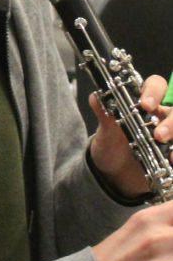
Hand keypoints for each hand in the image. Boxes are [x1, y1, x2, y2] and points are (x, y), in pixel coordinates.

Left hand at [88, 74, 172, 198]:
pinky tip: (172, 161)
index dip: (154, 91)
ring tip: (166, 149)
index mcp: (144, 104)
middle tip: (158, 135)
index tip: (145, 105)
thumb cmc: (111, 146)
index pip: (156, 86)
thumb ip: (104, 114)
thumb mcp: (106, 132)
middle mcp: (161, 116)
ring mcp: (171, 133)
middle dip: (172, 120)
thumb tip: (95, 96)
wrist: (113, 174)